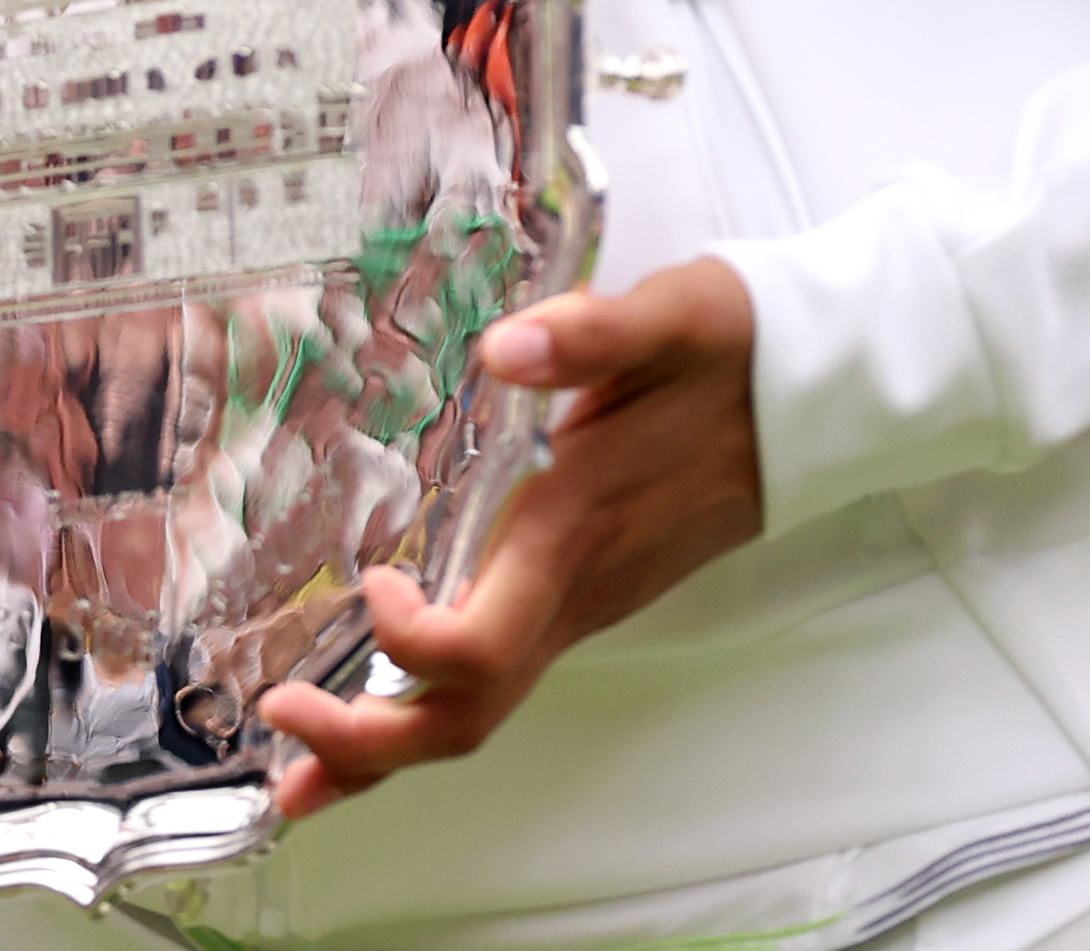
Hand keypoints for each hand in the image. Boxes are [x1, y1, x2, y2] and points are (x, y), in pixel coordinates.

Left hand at [253, 255, 764, 823]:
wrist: (811, 390)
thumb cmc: (734, 352)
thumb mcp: (670, 318)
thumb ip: (591, 334)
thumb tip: (509, 346)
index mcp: (577, 534)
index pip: (483, 644)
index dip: (412, 639)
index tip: (369, 575)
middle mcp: (573, 592)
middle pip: (469, 715)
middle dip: (371, 744)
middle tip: (279, 731)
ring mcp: (578, 604)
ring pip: (479, 712)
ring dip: (386, 747)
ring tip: (299, 772)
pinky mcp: (577, 595)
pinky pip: (494, 679)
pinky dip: (421, 708)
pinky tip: (372, 707)